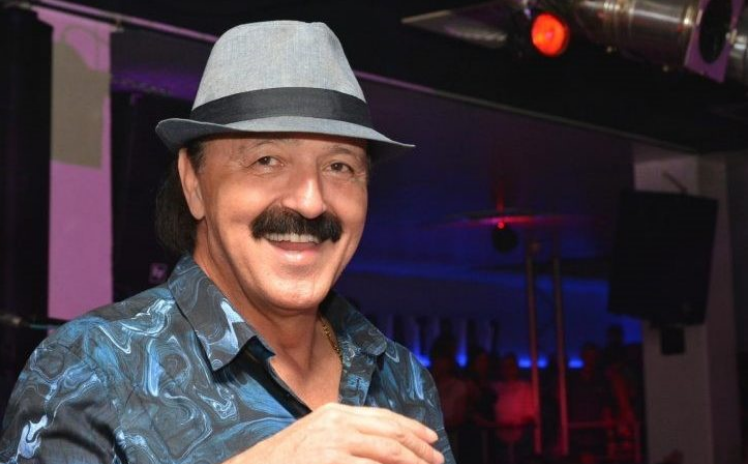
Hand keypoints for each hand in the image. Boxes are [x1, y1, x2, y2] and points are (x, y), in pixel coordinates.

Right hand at [225, 403, 444, 463]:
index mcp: (336, 411)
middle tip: (437, 460)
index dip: (412, 427)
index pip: (384, 416)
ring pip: (388, 451)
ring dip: (412, 463)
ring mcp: (334, 442)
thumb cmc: (287, 458)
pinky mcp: (330, 461)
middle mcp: (337, 422)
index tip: (431, 439)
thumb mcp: (318, 434)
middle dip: (419, 448)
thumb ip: (348, 433)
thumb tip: (382, 444)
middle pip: (391, 432)